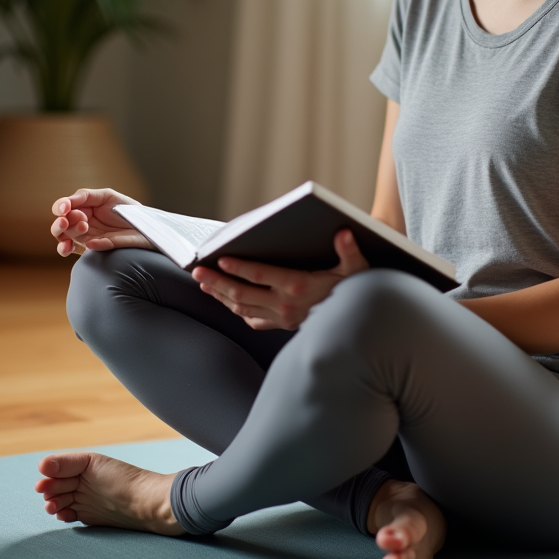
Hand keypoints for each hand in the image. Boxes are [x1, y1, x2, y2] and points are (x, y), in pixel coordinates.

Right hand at [50, 188, 154, 256]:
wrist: (146, 227)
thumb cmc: (127, 210)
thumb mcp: (107, 196)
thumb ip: (86, 195)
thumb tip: (68, 202)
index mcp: (81, 208)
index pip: (62, 208)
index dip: (60, 207)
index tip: (66, 208)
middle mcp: (80, 224)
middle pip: (59, 226)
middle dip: (62, 223)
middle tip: (79, 220)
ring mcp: (85, 238)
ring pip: (64, 240)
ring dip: (69, 234)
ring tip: (84, 228)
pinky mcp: (95, 250)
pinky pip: (81, 252)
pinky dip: (82, 248)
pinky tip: (90, 244)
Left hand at [191, 230, 368, 329]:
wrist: (361, 319)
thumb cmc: (357, 286)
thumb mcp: (357, 267)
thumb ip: (349, 250)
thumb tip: (343, 233)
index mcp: (298, 286)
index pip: (260, 275)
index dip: (238, 268)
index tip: (218, 260)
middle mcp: (286, 305)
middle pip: (243, 293)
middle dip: (217, 282)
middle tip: (197, 272)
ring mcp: (282, 318)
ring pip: (243, 308)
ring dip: (221, 295)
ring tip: (204, 284)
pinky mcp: (282, 326)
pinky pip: (253, 320)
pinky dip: (236, 310)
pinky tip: (226, 300)